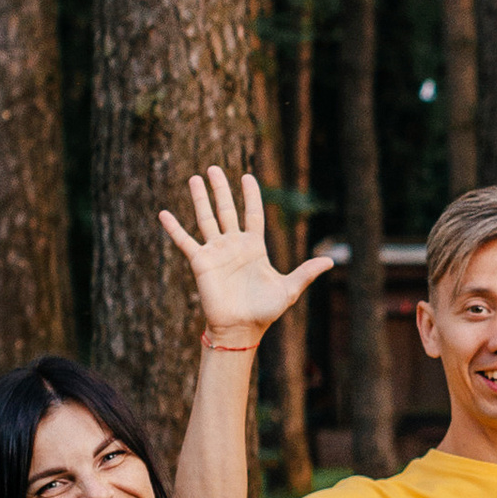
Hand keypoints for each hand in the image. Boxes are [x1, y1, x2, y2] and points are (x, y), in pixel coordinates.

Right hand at [158, 165, 336, 352]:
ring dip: (200, 199)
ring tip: (194, 178)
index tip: (247, 176)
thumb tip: (332, 261)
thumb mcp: (289, 289)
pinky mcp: (200, 262)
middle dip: (220, 189)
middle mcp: (233, 245)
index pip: (252, 214)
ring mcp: (216, 252)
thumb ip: (306, 272)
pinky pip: (185, 241)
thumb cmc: (264, 311)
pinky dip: (174, 228)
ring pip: (206, 218)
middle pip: (226, 209)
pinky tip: (164, 213)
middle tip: (213, 168)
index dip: (251, 195)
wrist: (241, 329)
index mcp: (254, 247)